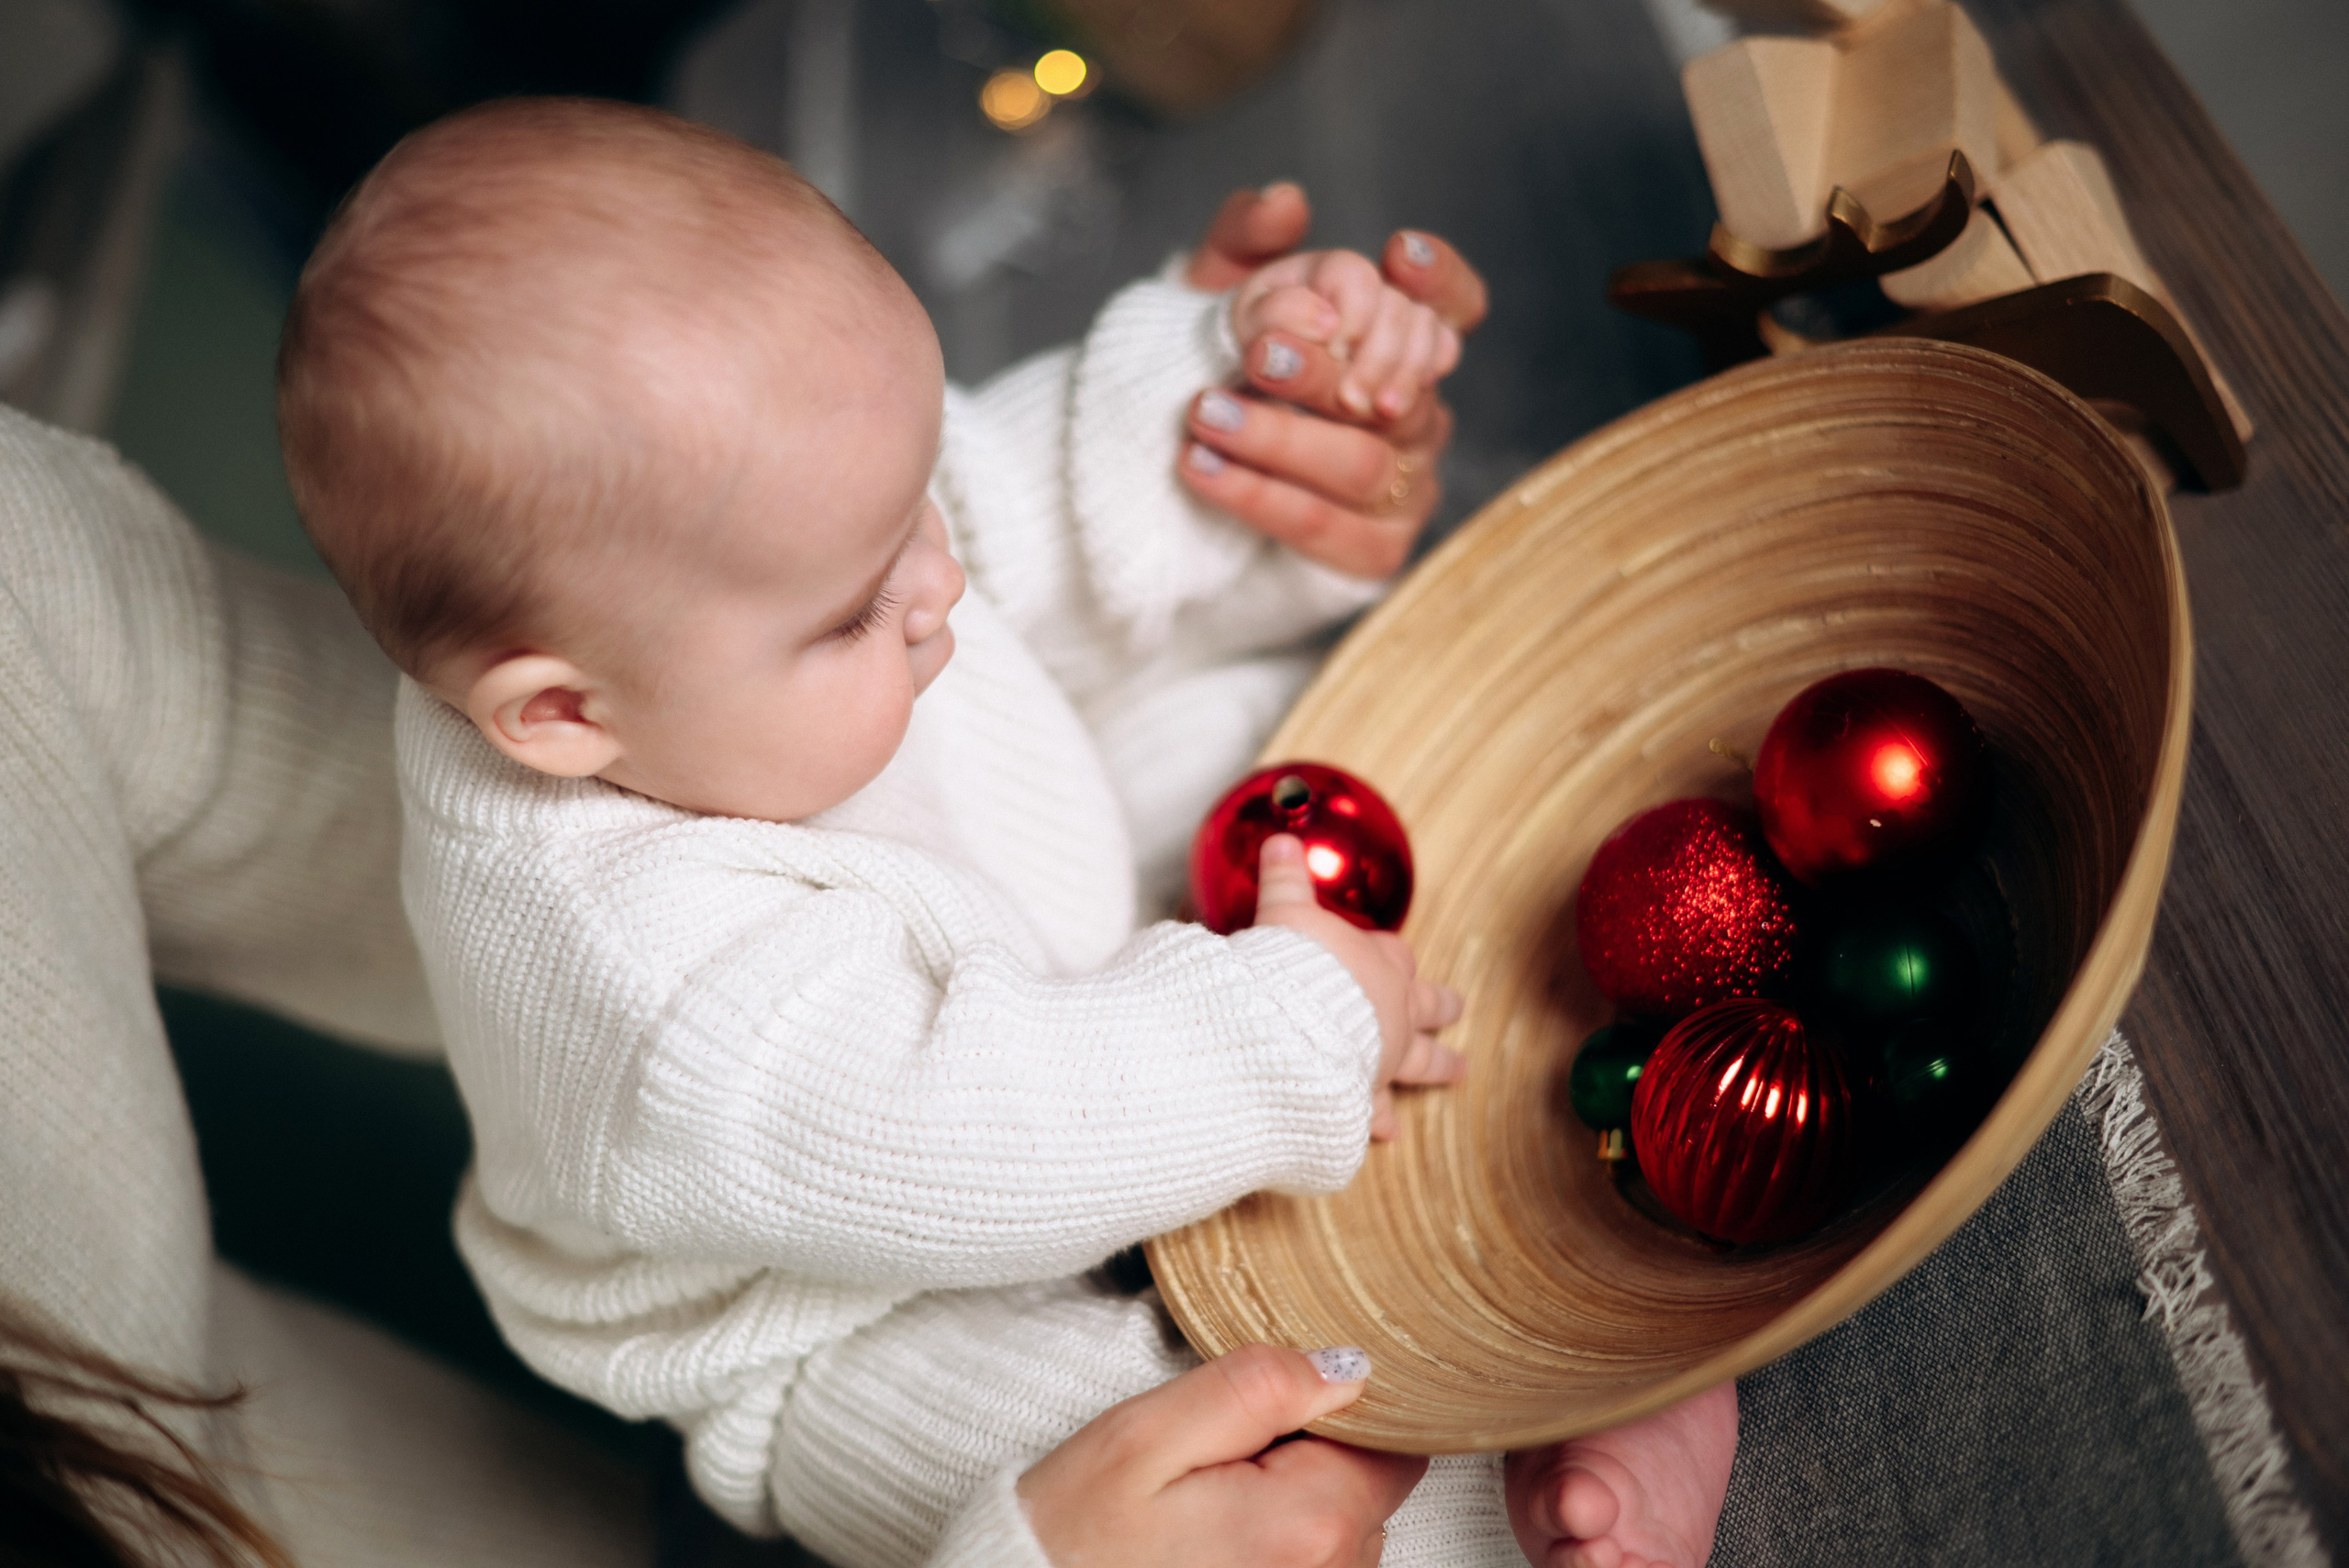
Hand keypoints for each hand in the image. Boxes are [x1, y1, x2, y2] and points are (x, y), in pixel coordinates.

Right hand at [1019, 1344, 1425, 1567]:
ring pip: (1345, 1530)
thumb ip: (1256, 1388)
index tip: (1272, 1408)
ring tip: (1208, 1506)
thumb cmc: (1074, 1541)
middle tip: (1218, 1459)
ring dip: (1295, 1504)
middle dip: (1313, 1456)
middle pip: (1371, 1487)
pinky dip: (1279, 1546)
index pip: (1392, 1439)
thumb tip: (1347, 1364)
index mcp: (1310, 1523)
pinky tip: (1215, 1544)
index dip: (1338, 1406)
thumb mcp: (1148, 1436)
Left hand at [1180, 186, 1489, 579]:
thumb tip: (1284, 202)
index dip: (1441, 284)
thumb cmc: (1219, 368)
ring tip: (1204, 413)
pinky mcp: (1373, 551)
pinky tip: (1200, 469)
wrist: (1179, 474)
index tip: (1396, 254)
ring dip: (1278, 437)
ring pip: (1361, 461)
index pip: (1458, 309)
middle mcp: (1418, 412)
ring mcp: (1406, 486)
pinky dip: (1256, 495)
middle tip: (1258, 354)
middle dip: (1326, 369)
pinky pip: (1320, 524)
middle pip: (1401, 389)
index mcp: (1399, 344)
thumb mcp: (1219, 293)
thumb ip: (1248, 240)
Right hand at [1250, 835, 1463, 1139]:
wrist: (1292, 1023)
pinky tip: (1380, 1137)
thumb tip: (1282, 840)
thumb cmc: (1294, 965)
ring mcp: (1384, 1056)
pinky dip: (1374, 1123)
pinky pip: (1372, 1114)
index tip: (1400, 961)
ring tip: (1456, 1078)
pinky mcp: (1362, 1095)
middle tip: (1458, 1016)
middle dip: (1441, 1012)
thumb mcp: (1285, 911)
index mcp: (1380, 965)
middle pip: (1428, 1008)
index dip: (1394, 959)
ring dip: (1435, 1071)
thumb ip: (1285, 879)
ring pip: (1419, 1064)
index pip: (1396, 958)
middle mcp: (1393, 1012)